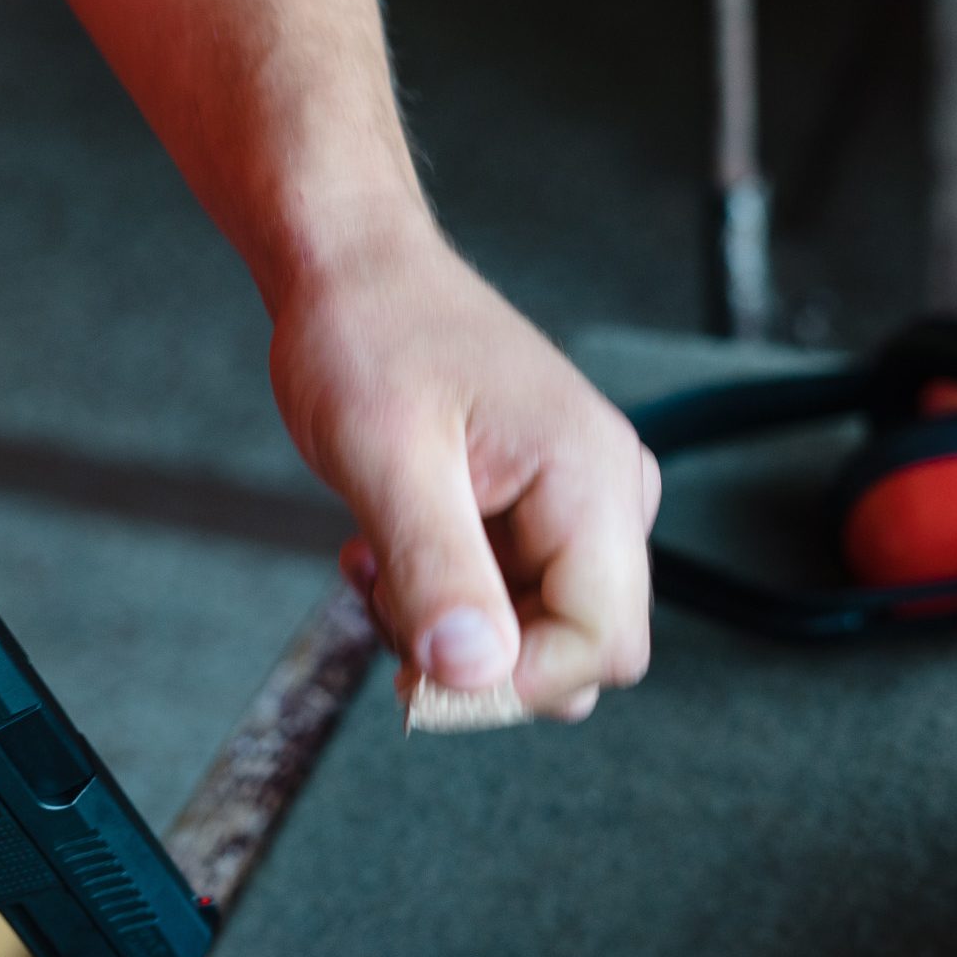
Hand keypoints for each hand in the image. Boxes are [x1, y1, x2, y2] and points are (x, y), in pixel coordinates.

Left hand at [269, 225, 659, 719]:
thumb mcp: (385, 458)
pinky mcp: (537, 514)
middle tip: (388, 601)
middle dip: (478, 660)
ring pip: (533, 637)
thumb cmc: (367, 335)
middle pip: (578, 655)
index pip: (602, 646)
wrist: (348, 272)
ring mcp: (576, 506)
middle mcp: (608, 495)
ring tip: (376, 561)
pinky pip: (506, 602)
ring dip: (447, 629)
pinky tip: (385, 549)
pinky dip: (440, 600)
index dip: (514, 684)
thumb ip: (437, 569)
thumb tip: (474, 676)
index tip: (420, 673)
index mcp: (594, 478)